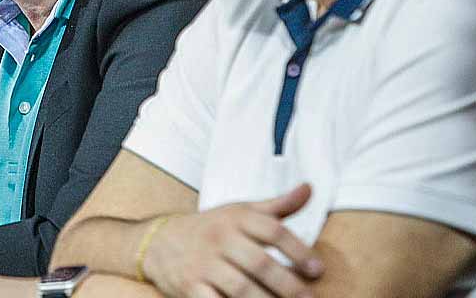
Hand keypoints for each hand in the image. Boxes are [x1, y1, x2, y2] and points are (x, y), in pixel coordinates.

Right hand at [143, 184, 320, 297]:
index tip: (317, 270)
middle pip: (259, 263)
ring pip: (239, 288)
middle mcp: (220, 239)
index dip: (298, 250)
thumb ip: (276, 206)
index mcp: (236, 218)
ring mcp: (204, 264)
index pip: (272, 230)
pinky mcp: (190, 287)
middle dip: (287, 284)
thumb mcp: (240, 211)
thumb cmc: (210, 227)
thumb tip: (309, 189)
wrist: (158, 241)